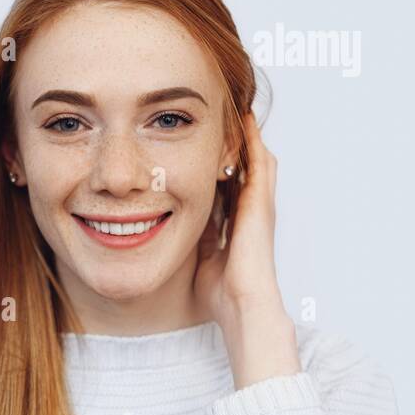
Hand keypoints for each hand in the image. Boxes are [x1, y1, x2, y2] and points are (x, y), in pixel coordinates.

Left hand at [194, 112, 299, 389]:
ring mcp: (258, 206)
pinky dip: (253, 142)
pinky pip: (260, 164)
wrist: (242, 306)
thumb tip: (151, 227)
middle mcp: (247, 211)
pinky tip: (245, 121)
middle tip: (217, 115)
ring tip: (234, 109)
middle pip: (237, 167)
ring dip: (244, 136)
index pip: (217, 185)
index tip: (191, 144)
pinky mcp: (262, 204)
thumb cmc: (218, 292)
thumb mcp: (193, 256)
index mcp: (229, 223)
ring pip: (253, 160)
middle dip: (226, 144)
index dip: (207, 165)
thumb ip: (184, 239)